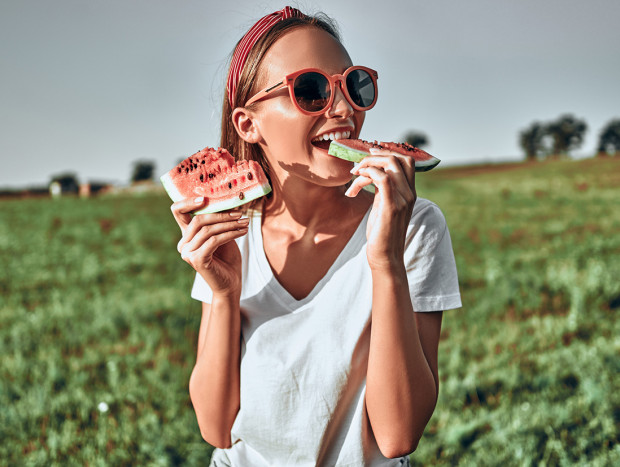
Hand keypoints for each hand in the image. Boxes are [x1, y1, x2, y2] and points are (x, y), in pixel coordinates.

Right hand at [170, 197, 248, 295]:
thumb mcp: (222, 234)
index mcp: (186, 235)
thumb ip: (217, 221)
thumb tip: (226, 199)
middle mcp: (183, 244)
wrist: (230, 283)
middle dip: (221, 215)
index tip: (205, 198)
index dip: (188, 202)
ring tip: (245, 222)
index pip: (178, 211)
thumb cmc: (227, 258)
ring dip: (230, 224)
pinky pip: (214, 240)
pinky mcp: (197, 260)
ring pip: (208, 230)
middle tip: (240, 214)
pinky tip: (242, 232)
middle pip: (198, 219)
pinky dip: (230, 234)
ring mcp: (188, 253)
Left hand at [346, 147, 416, 270]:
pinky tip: (356, 179)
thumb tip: (371, 175)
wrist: (385, 257)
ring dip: (368, 163)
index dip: (388, 152)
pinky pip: (382, 178)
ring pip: (390, 164)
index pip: (406, 160)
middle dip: (377, 154)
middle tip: (359, 163)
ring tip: (353, 174)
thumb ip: (382, 191)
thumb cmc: (381, 234)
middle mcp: (409, 193)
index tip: (369, 154)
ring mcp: (402, 199)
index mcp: (409, 192)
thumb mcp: (383, 207)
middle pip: (400, 157)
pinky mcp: (392, 206)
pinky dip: (368, 173)